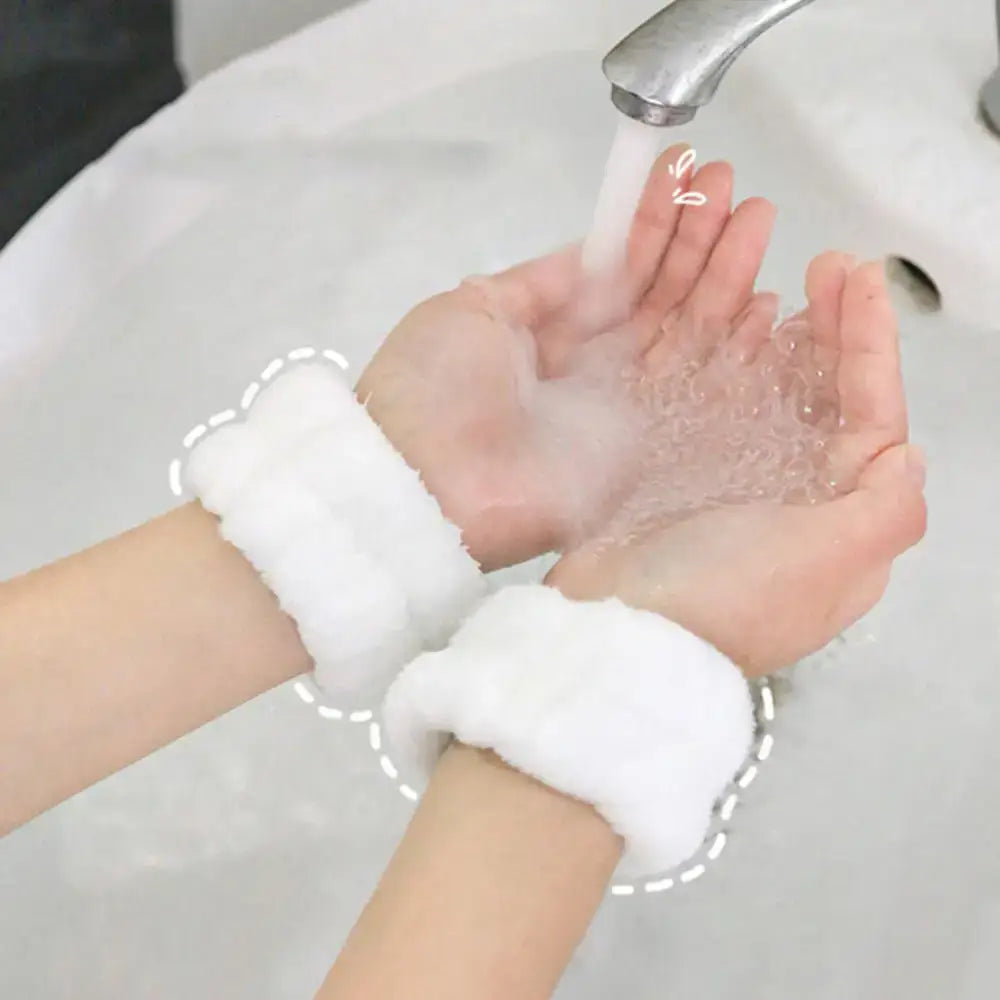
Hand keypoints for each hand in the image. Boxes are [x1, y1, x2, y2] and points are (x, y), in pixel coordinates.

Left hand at [356, 147, 770, 570]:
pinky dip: (736, 348)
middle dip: (696, 239)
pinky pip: (702, 393)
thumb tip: (594, 251)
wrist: (427, 484)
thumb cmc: (434, 388)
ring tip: (758, 217)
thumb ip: (540, 282)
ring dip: (724, 275)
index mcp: (551, 333)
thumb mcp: (472, 310)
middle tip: (732, 185)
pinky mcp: (649, 451)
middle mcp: (594, 367)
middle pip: (659, 297)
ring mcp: (625, 408)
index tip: (683, 174)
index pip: (617, 273)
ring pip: (686, 333)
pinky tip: (764, 300)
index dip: (651, 225)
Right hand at [548, 256, 926, 674]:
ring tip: (784, 288)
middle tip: (826, 268)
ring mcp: (739, 491)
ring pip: (776, 398)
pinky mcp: (687, 481)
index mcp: (842, 523)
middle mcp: (798, 504)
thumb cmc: (717, 603)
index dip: (870, 345)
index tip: (857, 282)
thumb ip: (886, 508)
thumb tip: (907, 454)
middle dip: (835, 332)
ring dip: (786, 339)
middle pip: (830, 401)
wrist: (617, 629)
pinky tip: (729, 335)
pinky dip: (730, 367)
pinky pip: (721, 409)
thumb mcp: (823, 561)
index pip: (874, 418)